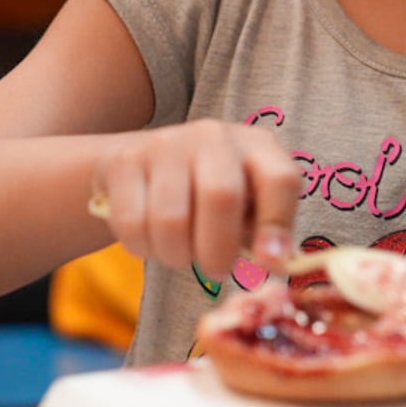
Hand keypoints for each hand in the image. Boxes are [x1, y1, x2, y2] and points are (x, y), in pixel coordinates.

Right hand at [93, 120, 300, 275]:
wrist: (139, 161)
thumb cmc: (206, 192)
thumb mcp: (245, 204)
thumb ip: (264, 232)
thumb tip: (277, 264)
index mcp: (257, 147)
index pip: (280, 179)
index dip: (277, 225)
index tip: (269, 263)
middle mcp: (214, 137)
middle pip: (221, 197)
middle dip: (217, 250)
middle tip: (215, 269)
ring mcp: (166, 144)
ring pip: (171, 219)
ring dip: (176, 255)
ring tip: (180, 253)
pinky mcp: (125, 161)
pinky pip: (132, 223)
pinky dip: (143, 248)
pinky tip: (151, 241)